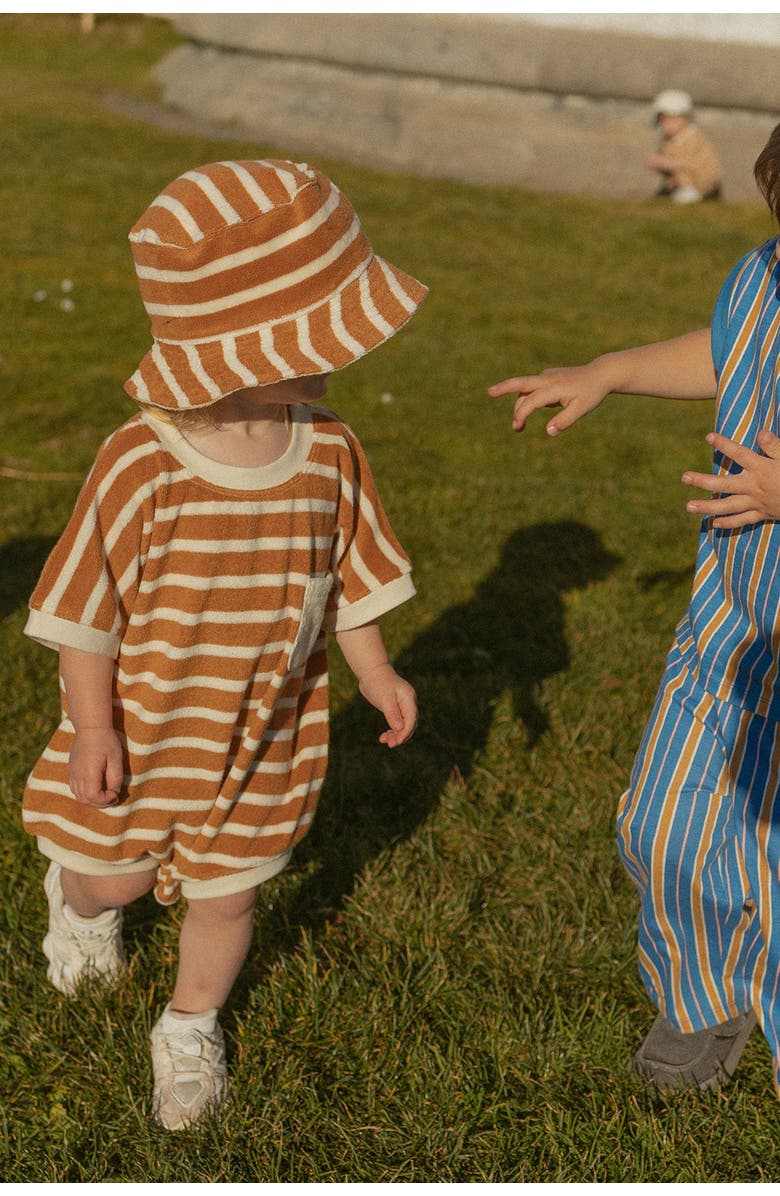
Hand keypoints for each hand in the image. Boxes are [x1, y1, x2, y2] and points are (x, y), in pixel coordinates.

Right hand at [68, 727, 123, 806]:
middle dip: (100, 803)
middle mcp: (77, 774)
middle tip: (112, 797)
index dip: (105, 800)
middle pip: (85, 799)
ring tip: (105, 795)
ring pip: (79, 796)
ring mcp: (72, 773)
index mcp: (89, 771)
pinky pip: (75, 789)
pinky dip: (85, 794)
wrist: (90, 727)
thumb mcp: (116, 758)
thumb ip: (116, 778)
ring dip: (92, 800)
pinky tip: (96, 788)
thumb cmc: (106, 741)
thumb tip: (114, 792)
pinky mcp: (71, 770)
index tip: (115, 794)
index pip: (93, 796)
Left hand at [358, 663, 417, 747]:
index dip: (405, 732)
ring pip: (403, 725)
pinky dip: (391, 730)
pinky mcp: (395, 708)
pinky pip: (397, 723)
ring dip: (395, 735)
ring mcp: (402, 706)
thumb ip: (392, 713)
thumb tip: (400, 728)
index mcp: (409, 699)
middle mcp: (408, 703)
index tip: (396, 742)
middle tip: (390, 745)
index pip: (411, 719)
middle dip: (401, 736)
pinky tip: (384, 736)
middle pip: (409, 724)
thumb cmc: (377, 682)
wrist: (371, 672)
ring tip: (384, 741)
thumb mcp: (384, 698)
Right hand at [488, 362, 608, 435]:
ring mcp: (546, 376)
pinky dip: (528, 400)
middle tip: (489, 392)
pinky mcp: (547, 377)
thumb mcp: (582, 409)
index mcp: (554, 387)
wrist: (599, 374)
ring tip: (519, 427)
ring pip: (525, 390)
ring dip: (519, 406)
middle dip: (504, 387)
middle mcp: (547, 378)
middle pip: (520, 382)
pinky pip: (533, 389)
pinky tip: (542, 409)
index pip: (531, 401)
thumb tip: (548, 432)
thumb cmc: (591, 393)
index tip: (518, 427)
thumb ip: (565, 421)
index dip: (522, 414)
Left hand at [682, 429, 779, 527]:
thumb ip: (775, 446)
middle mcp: (754, 487)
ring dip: (707, 507)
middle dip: (702, 481)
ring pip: (728, 506)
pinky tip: (714, 524)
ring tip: (688, 507)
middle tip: (684, 478)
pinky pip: (743, 520)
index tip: (709, 436)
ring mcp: (757, 502)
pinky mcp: (763, 514)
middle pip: (723, 484)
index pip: (739, 454)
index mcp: (761, 469)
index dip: (724, 445)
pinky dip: (729, 523)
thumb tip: (760, 433)